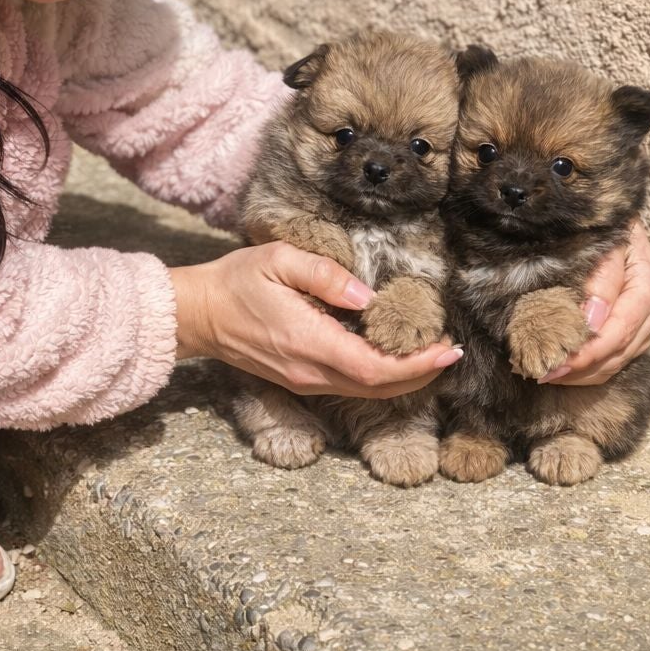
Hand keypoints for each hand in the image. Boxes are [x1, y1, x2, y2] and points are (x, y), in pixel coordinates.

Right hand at [170, 243, 461, 398]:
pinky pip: (350, 384)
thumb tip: (368, 297)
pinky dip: (380, 376)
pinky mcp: (300, 378)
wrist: (198, 314)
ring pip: (365, 390)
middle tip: (451, 351)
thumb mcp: (279, 260)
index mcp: (308, 342)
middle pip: (377, 387)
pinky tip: (395, 356)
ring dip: (403, 377)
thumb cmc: (236, 281)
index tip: (446, 349)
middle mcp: (309, 371)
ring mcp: (304, 379)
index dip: (416, 364)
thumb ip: (327, 276)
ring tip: (432, 354)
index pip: (374, 368)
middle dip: (421, 373)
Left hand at [541, 219, 649, 385]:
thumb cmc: (601, 228)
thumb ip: (600, 276)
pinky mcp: (640, 328)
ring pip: (620, 359)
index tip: (558, 360)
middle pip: (621, 349)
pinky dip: (593, 369)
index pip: (620, 328)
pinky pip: (620, 359)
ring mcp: (649, 319)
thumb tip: (593, 321)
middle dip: (583, 367)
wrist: (615, 221)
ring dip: (585, 372)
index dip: (590, 349)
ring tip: (549, 374)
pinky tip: (566, 371)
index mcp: (647, 281)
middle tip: (544, 372)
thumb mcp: (602, 241)